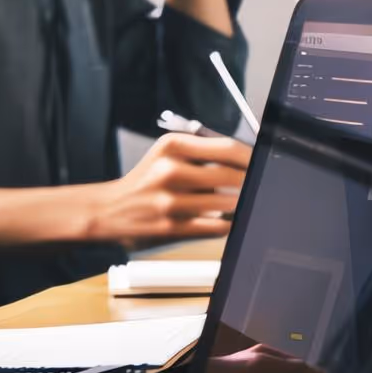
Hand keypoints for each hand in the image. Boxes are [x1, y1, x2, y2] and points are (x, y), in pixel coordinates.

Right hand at [84, 133, 248, 245]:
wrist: (108, 209)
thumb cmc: (146, 180)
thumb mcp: (167, 153)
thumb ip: (204, 152)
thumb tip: (248, 158)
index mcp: (172, 146)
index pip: (227, 148)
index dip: (252, 157)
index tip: (263, 162)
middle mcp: (170, 170)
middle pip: (231, 176)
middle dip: (250, 183)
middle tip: (261, 185)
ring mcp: (170, 200)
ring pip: (227, 203)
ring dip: (239, 204)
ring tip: (243, 202)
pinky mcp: (171, 226)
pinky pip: (216, 226)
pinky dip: (228, 223)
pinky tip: (228, 219)